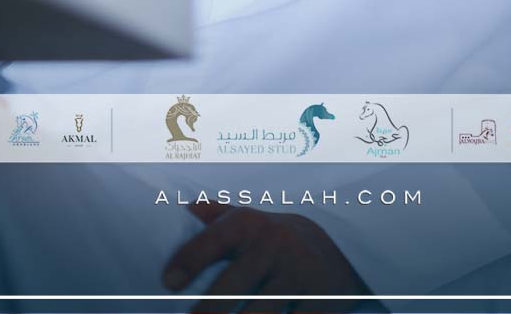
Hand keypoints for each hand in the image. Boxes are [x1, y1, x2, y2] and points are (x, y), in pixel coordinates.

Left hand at [162, 201, 373, 313]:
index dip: (191, 258)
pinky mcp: (322, 303)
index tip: (168, 281)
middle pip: (234, 285)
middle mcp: (274, 246)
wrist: (341, 247)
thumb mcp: (250, 221)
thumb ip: (216, 216)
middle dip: (209, 310)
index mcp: (251, 225)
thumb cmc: (277, 240)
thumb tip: (185, 206)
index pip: (216, 239)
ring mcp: (299, 276)